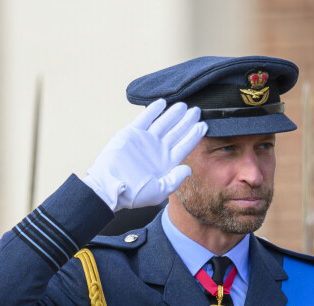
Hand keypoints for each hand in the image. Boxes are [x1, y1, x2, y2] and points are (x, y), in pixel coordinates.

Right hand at [83, 99, 207, 210]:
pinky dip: (153, 110)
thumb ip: (175, 180)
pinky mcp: (132, 134)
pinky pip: (145, 118)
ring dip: (173, 114)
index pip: (185, 145)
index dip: (194, 135)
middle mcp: (158, 150)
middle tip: (197, 110)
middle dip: (187, 121)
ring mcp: (146, 141)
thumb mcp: (159, 191)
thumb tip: (188, 169)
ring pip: (163, 123)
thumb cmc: (134, 194)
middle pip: (177, 132)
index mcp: (167, 163)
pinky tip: (163, 103)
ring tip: (183, 105)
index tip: (203, 126)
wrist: (110, 187)